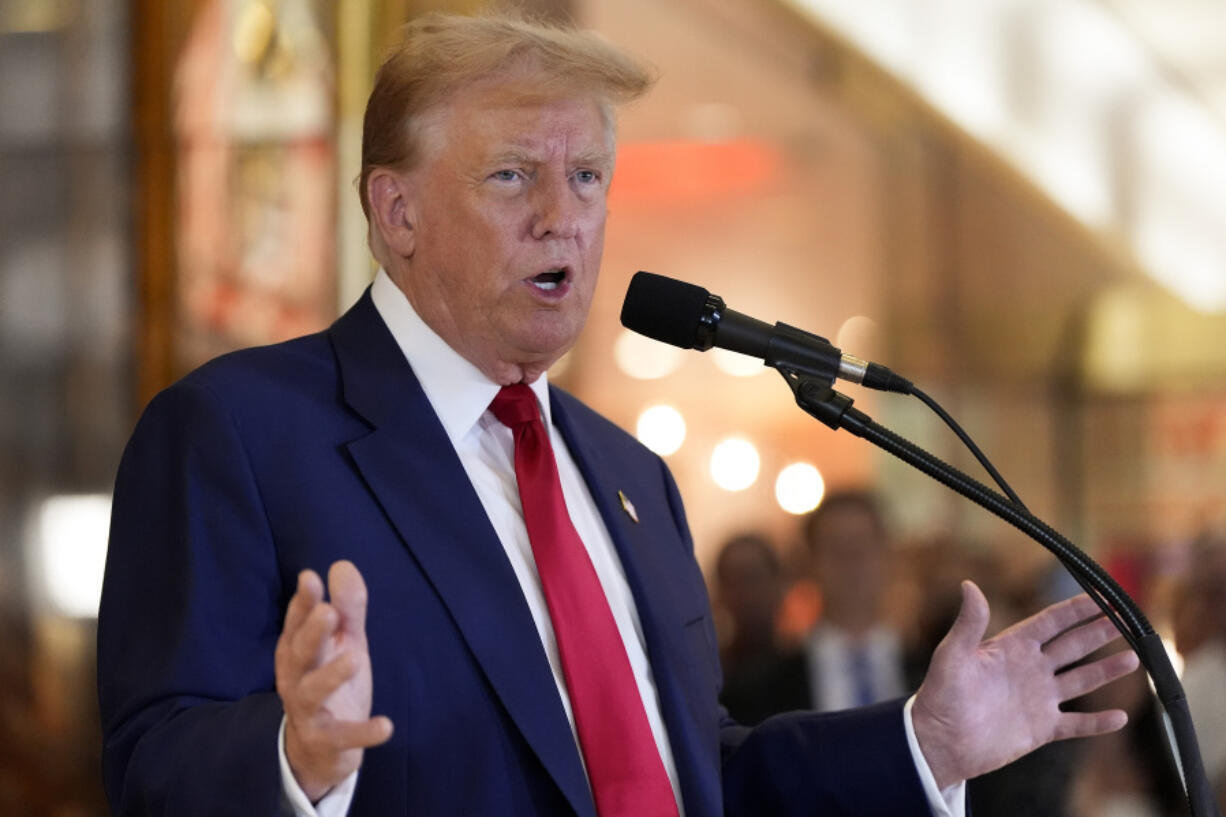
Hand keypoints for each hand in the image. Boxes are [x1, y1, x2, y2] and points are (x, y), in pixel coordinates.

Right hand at [275, 561, 393, 801]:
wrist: (318, 751)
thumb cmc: (331, 684)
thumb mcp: (344, 643)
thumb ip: (347, 608)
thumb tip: (342, 565)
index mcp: (298, 651)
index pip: (297, 623)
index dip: (303, 602)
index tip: (309, 578)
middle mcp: (296, 678)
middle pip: (300, 653)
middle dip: (312, 633)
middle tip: (328, 612)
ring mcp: (307, 711)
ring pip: (312, 692)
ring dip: (331, 675)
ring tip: (354, 658)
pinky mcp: (325, 740)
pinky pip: (342, 736)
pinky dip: (363, 732)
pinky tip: (386, 726)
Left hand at [912, 581, 1139, 788]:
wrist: (939, 742)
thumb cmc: (940, 695)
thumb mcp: (953, 655)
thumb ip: (968, 623)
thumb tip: (969, 585)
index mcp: (1011, 648)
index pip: (1051, 621)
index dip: (1076, 609)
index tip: (1102, 595)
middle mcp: (1029, 669)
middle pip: (1072, 646)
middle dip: (1099, 632)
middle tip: (1126, 619)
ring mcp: (1038, 699)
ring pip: (1081, 680)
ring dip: (1106, 670)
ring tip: (1134, 658)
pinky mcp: (1041, 729)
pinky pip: (1076, 723)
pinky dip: (1097, 722)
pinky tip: (1119, 717)